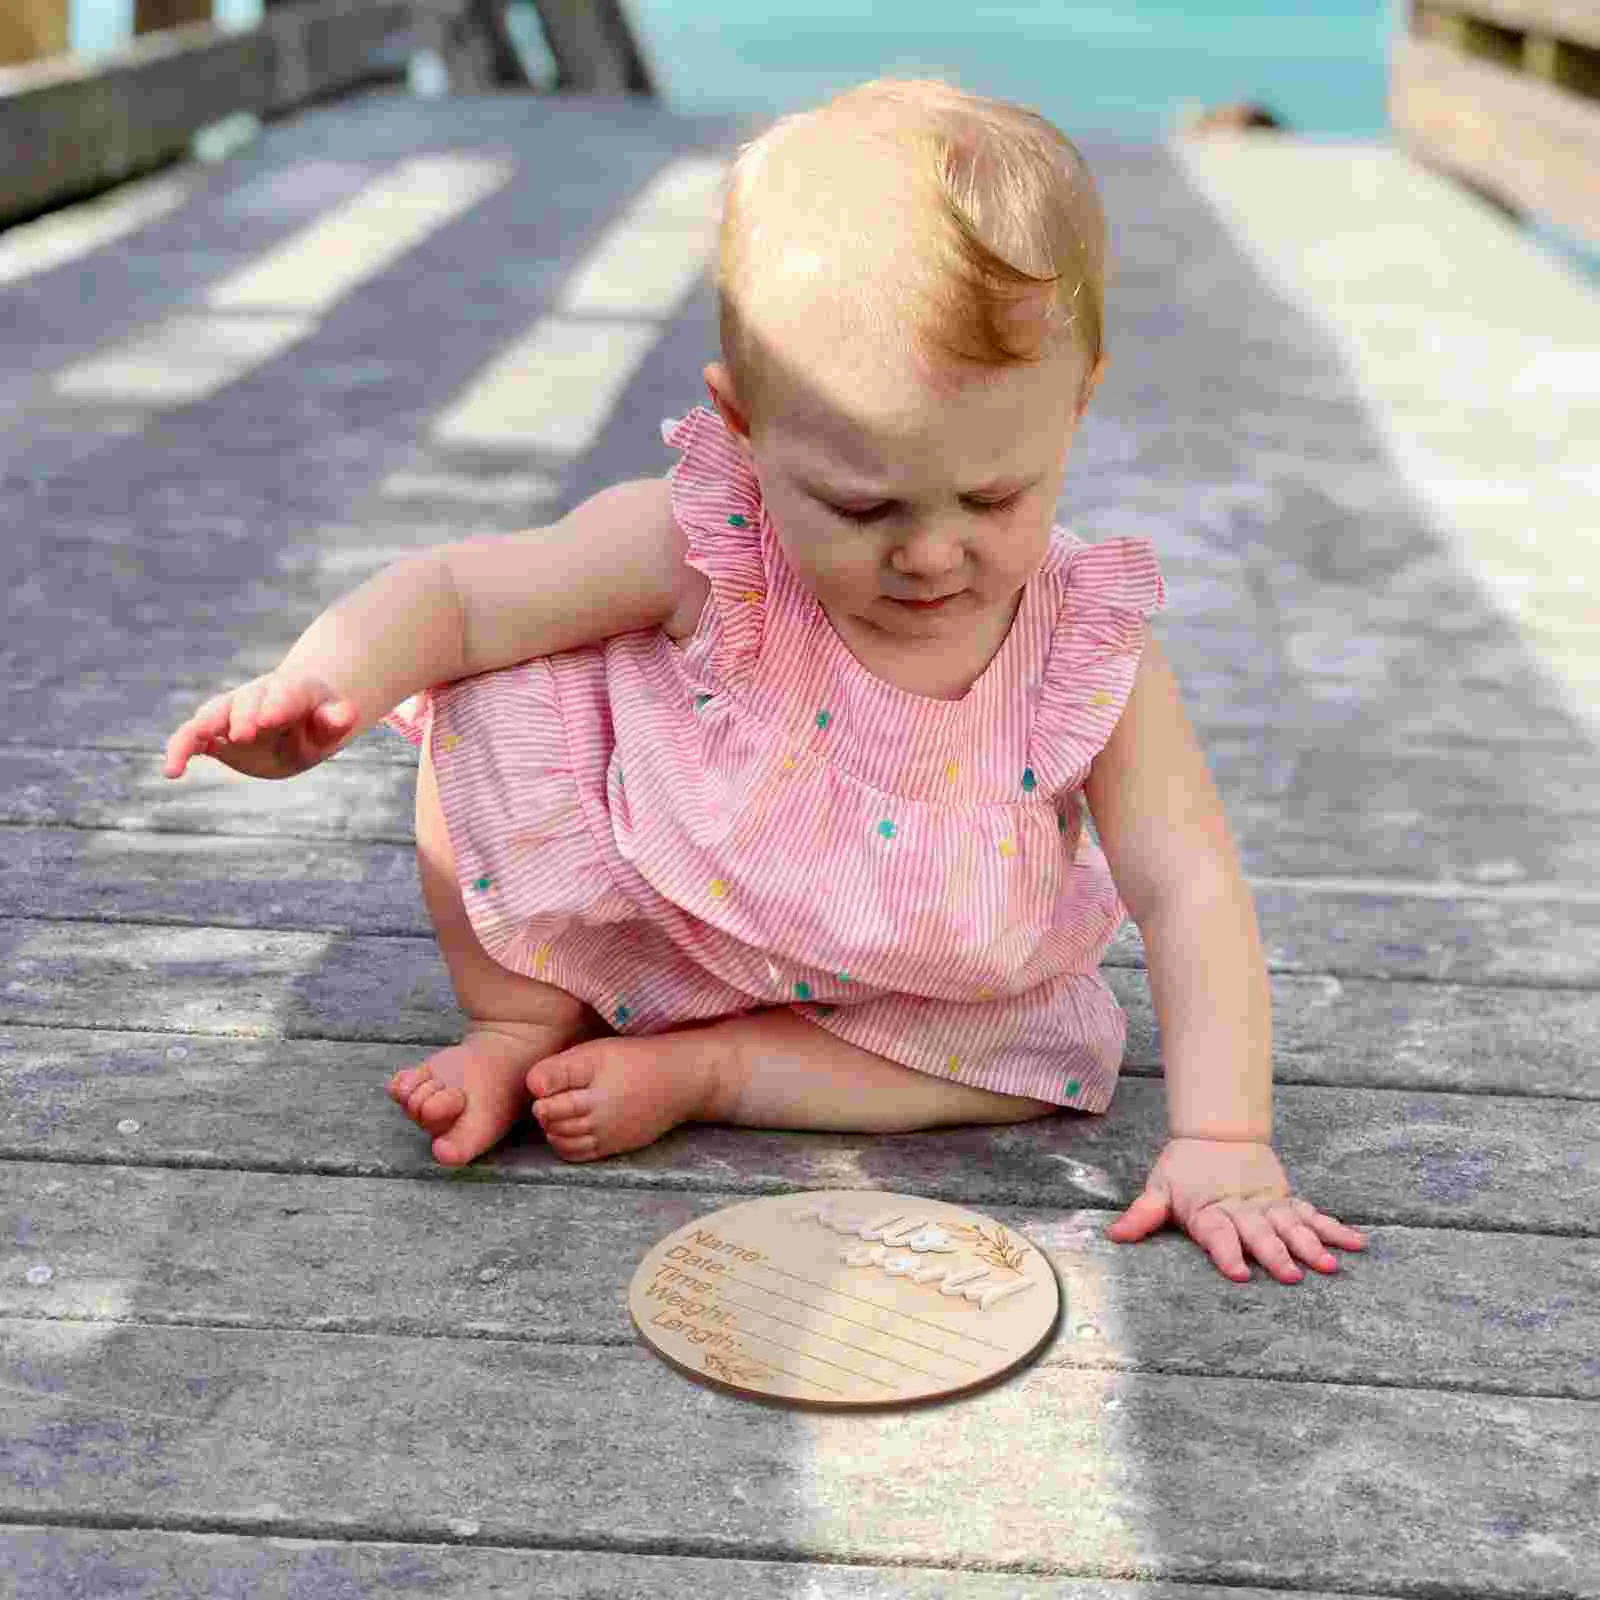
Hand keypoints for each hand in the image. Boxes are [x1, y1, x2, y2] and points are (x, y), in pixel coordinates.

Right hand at [163, 672, 357, 780]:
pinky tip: (172, 772)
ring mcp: (232, 714)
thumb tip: (347, 715)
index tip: (270, 719)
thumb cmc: (317, 723)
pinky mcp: (215, 735)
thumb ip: (335, 720)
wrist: (295, 721)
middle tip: (244, 735)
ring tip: (192, 746)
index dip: (278, 704)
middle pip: (246, 702)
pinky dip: (180, 751)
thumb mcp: (331, 724)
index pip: (286, 693)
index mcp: (291, 690)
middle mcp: (256, 698)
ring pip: (211, 716)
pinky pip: (192, 738)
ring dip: (201, 730)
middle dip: (244, 717)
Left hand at [1107, 1137, 1366, 1282]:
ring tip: (1330, 1265)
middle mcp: (1242, 1209)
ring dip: (1312, 1245)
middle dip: (1276, 1254)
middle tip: (1292, 1276)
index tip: (1238, 1274)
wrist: (1214, 1133)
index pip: (1217, 1234)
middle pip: (1260, 1233)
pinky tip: (1358, 1243)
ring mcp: (1268, 1205)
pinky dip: (1335, 1229)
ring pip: (1292, 1226)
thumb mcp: (1158, 1190)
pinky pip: (1313, 1215)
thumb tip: (1113, 1236)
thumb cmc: (1183, 1170)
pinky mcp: (1286, 1200)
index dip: (1226, 1253)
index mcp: (1209, 1210)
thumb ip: (1142, 1216)